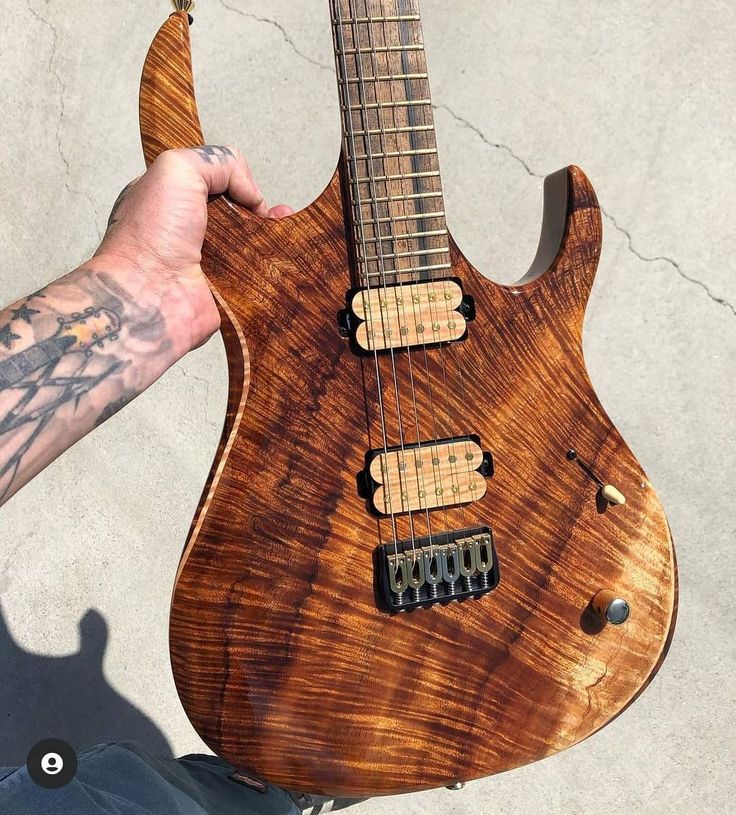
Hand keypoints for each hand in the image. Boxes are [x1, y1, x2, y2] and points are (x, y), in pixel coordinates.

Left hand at [96, 145, 291, 350]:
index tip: (246, 190)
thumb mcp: (176, 168)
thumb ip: (218, 162)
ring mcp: (209, 264)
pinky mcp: (227, 292)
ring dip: (275, 235)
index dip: (233, 182)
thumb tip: (251, 194)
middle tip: (271, 213)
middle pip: (235, 214)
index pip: (210, 183)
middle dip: (258, 209)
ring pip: (252, 244)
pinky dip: (278, 265)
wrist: (148, 296)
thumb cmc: (150, 234)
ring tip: (288, 228)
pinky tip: (290, 252)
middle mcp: (188, 232)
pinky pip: (260, 277)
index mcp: (170, 201)